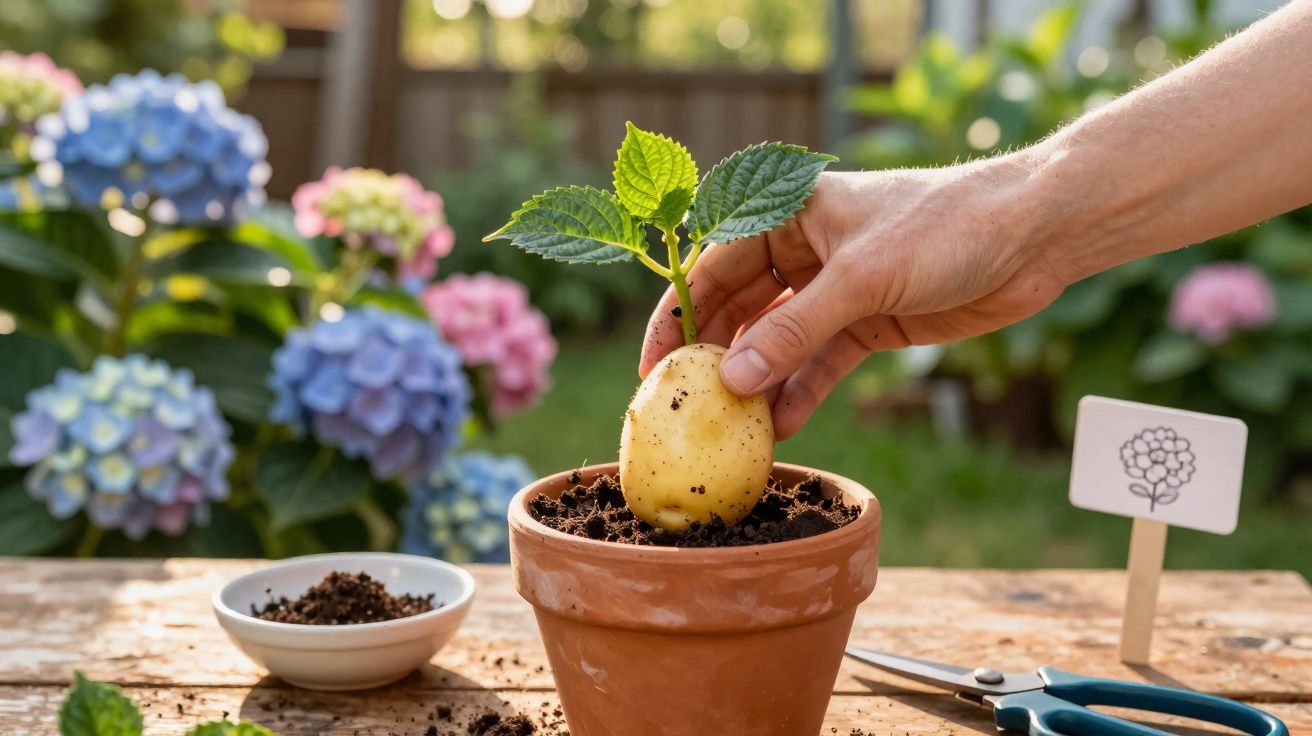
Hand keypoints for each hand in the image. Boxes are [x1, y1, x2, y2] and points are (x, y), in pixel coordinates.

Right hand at [639, 161, 1068, 438]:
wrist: (1032, 236)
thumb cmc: (945, 227)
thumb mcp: (860, 279)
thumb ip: (794, 331)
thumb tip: (732, 379)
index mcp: (788, 212)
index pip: (713, 266)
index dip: (679, 317)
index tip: (655, 367)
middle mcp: (804, 249)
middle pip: (740, 308)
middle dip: (716, 357)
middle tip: (686, 407)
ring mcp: (836, 290)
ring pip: (779, 342)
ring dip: (758, 381)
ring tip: (731, 428)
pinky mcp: (868, 323)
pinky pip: (819, 362)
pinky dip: (801, 391)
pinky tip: (781, 424)